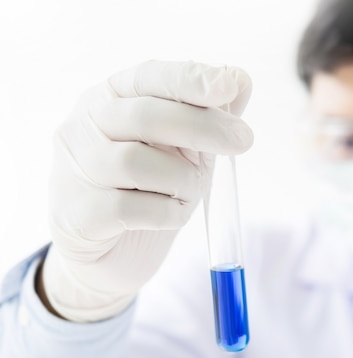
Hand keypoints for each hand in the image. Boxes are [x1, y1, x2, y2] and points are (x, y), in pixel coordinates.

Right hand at [42, 60, 252, 321]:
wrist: (112, 251)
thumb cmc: (149, 190)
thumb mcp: (185, 149)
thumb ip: (208, 116)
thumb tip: (241, 79)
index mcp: (109, 99)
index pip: (148, 77)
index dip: (189, 79)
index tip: (230, 84)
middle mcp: (83, 127)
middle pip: (144, 116)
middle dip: (202, 126)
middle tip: (244, 140)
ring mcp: (75, 171)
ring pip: (136, 163)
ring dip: (184, 178)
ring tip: (195, 191)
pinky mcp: (78, 215)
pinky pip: (129, 209)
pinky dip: (167, 212)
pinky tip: (174, 213)